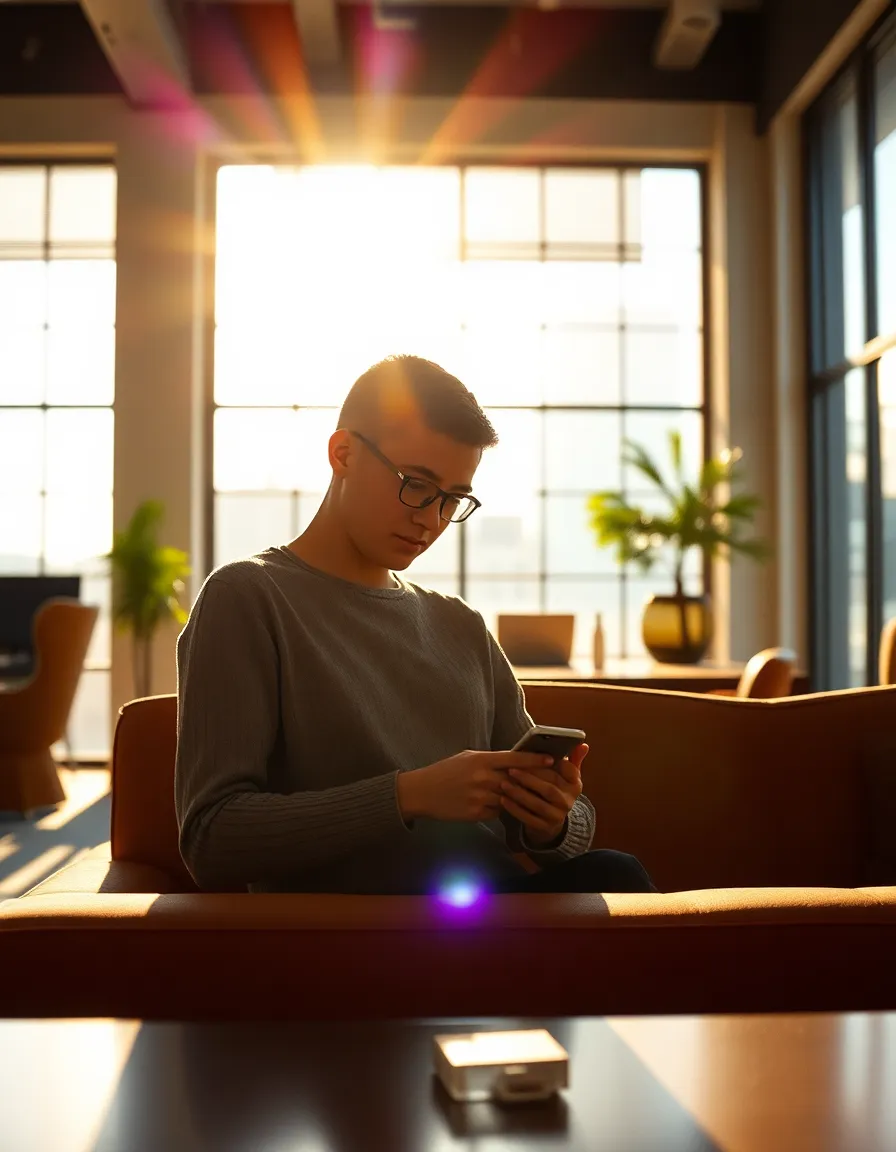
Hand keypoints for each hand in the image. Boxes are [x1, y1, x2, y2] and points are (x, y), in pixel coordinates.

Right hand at [397, 750, 558, 823]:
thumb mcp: (467, 757)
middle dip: (531, 781)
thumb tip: (513, 760)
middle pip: (516, 780)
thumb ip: (490, 759)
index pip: (515, 759)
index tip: (551, 760)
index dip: (535, 760)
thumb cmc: (446, 771)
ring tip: (517, 795)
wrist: (422, 792)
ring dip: (513, 797)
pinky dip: (499, 808)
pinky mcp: (476, 813)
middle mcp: (483, 778)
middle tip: (545, 781)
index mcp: (481, 760)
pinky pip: (497, 812)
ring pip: (509, 798)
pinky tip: (492, 804)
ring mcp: (480, 797)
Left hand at [499, 743, 587, 846]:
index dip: (555, 764)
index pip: (569, 772)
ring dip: (519, 794)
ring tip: (504, 783)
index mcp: (575, 785)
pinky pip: (528, 818)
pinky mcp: (544, 827)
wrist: (551, 819)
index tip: (540, 757)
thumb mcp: (565, 775)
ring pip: (537, 804)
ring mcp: (557, 816)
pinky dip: (515, 809)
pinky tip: (503, 799)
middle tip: (511, 769)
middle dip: (529, 778)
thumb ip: (572, 759)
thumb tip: (583, 744)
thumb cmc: (555, 788)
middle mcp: (569, 801)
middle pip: (549, 788)